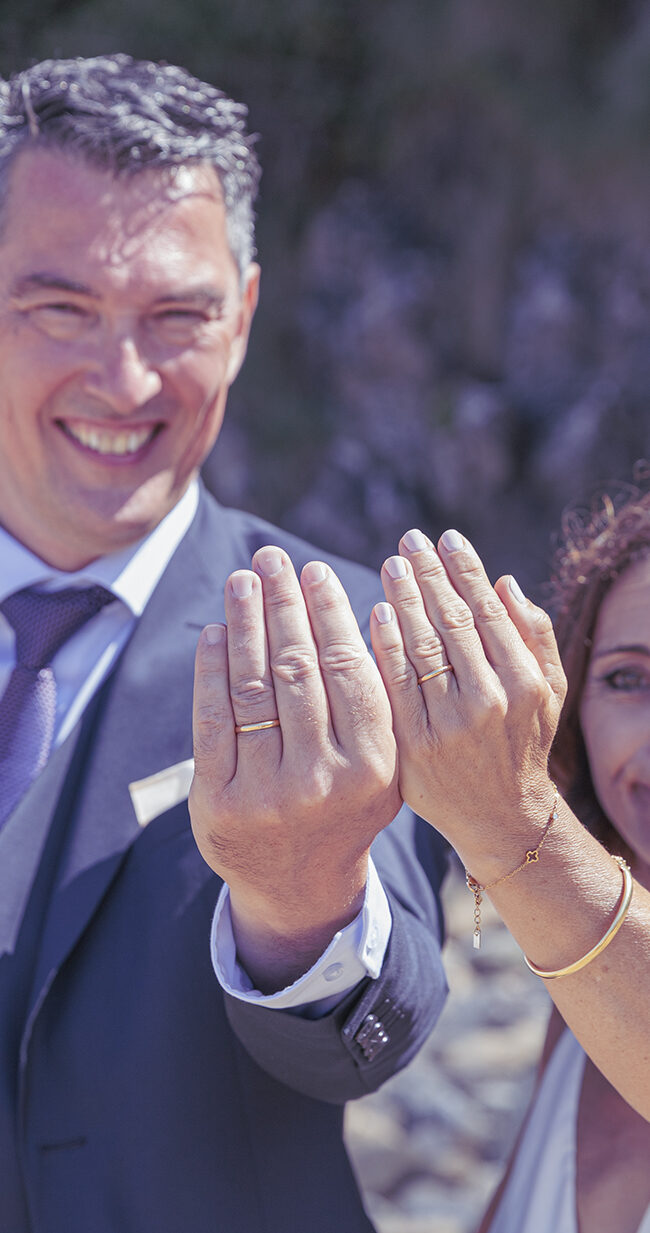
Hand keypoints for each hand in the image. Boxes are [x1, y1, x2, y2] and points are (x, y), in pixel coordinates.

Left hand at [189, 546, 399, 989]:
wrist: (299, 883)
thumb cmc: (347, 803)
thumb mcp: (382, 761)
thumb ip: (377, 697)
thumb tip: (359, 606)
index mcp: (374, 765)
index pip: (348, 669)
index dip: (329, 613)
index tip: (315, 572)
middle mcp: (322, 781)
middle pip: (297, 670)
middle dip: (282, 605)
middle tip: (271, 559)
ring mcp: (267, 795)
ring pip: (252, 688)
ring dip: (244, 623)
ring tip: (241, 581)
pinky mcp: (218, 802)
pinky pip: (212, 720)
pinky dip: (211, 669)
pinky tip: (215, 632)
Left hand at [370, 528, 566, 882]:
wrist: (500, 817)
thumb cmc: (523, 742)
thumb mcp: (548, 691)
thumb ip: (533, 634)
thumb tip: (504, 581)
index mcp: (523, 682)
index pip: (488, 611)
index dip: (464, 569)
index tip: (446, 537)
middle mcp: (488, 701)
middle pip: (451, 621)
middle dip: (429, 574)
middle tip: (409, 540)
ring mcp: (448, 725)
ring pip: (420, 646)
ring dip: (404, 599)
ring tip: (393, 566)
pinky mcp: (413, 745)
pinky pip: (393, 683)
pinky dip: (384, 644)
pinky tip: (376, 613)